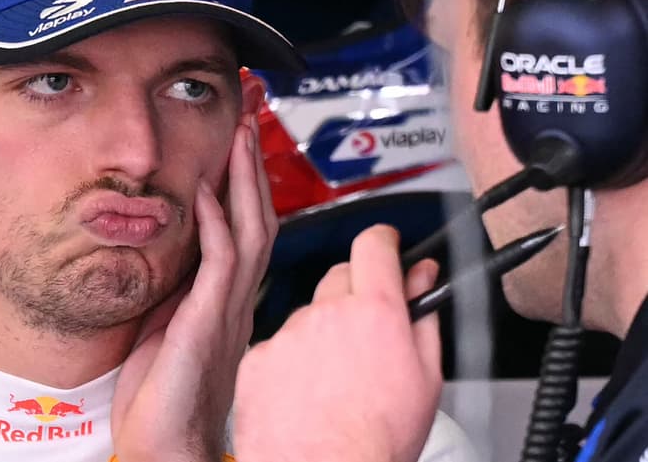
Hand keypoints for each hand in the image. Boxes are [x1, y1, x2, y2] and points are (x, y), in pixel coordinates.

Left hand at [111, 116, 277, 461]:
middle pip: (260, 218)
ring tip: (241, 135)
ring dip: (244, 180)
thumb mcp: (170, 324)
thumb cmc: (163, 394)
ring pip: (251, 231)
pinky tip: (206, 193)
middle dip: (254, 165)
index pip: (249, 228)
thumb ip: (180, 285)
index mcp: (228, 298)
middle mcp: (237, 299)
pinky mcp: (209, 322)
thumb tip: (176, 247)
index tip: (241, 140)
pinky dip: (216, 225)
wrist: (165, 444)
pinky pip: (220, 264)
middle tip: (251, 118)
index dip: (248, 182)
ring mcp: (228, 309)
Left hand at [233, 225, 441, 461]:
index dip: (383, 242)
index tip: (386, 247)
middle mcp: (326, 313)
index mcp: (374, 312)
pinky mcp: (258, 358)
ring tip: (336, 382)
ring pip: (308, 315)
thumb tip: (423, 282)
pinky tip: (306, 394)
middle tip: (367, 335)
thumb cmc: (374, 442)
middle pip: (340, 277)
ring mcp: (287, 334)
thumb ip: (424, 317)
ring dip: (322, 333)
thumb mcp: (426, 379)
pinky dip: (291, 361)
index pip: (374, 245)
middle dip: (355, 293)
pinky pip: (278, 345)